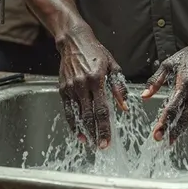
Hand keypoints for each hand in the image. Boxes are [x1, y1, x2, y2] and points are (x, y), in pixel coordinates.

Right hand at [58, 27, 127, 148]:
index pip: (102, 109)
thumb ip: (118, 87)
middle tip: (100, 146)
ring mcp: (71, 87)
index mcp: (97, 79)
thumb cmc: (95, 52)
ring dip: (83, 131)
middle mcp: (82, 85)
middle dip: (95, 133)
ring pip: (77, 115)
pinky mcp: (63, 88)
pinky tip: (77, 131)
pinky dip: (72, 122)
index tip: (107, 140)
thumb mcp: (112, 66)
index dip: (104, 127)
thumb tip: (124, 107)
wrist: (74, 41)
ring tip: (89, 142)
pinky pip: (67, 110)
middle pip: (89, 116)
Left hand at [142, 36, 187, 142]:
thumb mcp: (169, 64)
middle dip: (171, 131)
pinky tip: (182, 125)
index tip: (157, 133)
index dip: (164, 123)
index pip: (172, 108)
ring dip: (180, 129)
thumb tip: (145, 95)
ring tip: (170, 138)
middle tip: (161, 140)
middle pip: (182, 118)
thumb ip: (156, 80)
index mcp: (185, 83)